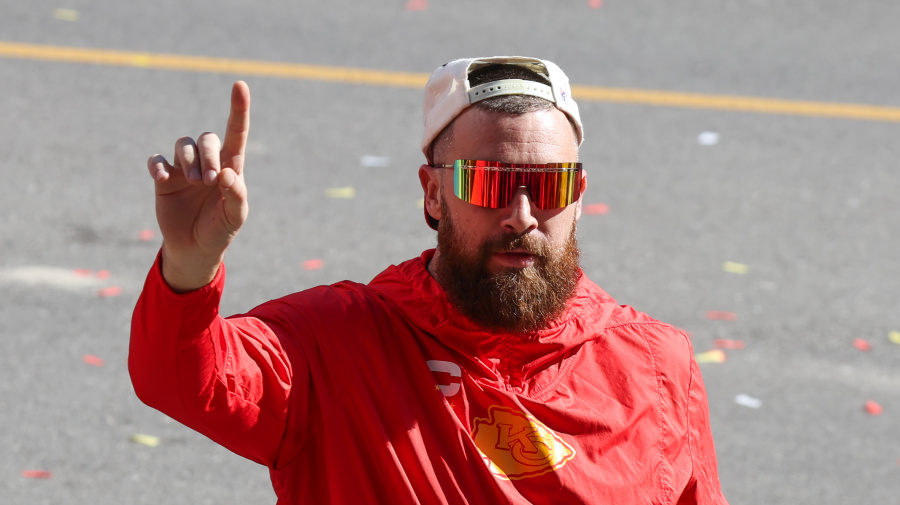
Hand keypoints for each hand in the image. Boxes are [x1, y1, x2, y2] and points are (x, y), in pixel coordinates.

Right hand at [147, 81, 250, 291]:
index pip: (236, 132)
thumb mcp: (235, 216)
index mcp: (230, 167)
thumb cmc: (220, 229)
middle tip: (209, 180)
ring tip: (193, 181)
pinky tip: (163, 178)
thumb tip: (228, 172)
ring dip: (188, 159)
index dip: (239, 108)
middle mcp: (207, 162)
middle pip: (206, 138)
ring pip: (183, 144)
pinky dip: (158, 165)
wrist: (195, 248)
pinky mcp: (163, 179)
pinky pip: (157, 160)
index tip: (240, 84)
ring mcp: (184, 169)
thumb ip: (236, 194)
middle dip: (208, 155)